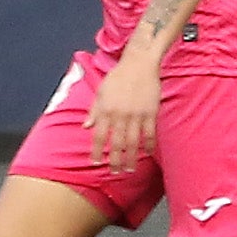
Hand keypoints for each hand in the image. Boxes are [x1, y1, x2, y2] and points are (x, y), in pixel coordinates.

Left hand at [86, 52, 160, 172]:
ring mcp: (136, 115)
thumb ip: (94, 111)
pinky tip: (147, 153)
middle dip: (115, 160)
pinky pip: (149, 133)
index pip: (100, 136)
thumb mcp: (101, 91)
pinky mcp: (151, 113)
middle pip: (117, 143)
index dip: (97, 151)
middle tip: (115, 172)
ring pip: (133, 142)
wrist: (139, 64)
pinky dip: (149, 145)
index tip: (96, 162)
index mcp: (106, 110)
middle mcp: (120, 114)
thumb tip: (86, 127)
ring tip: (130, 169)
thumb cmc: (118, 76)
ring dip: (131, 158)